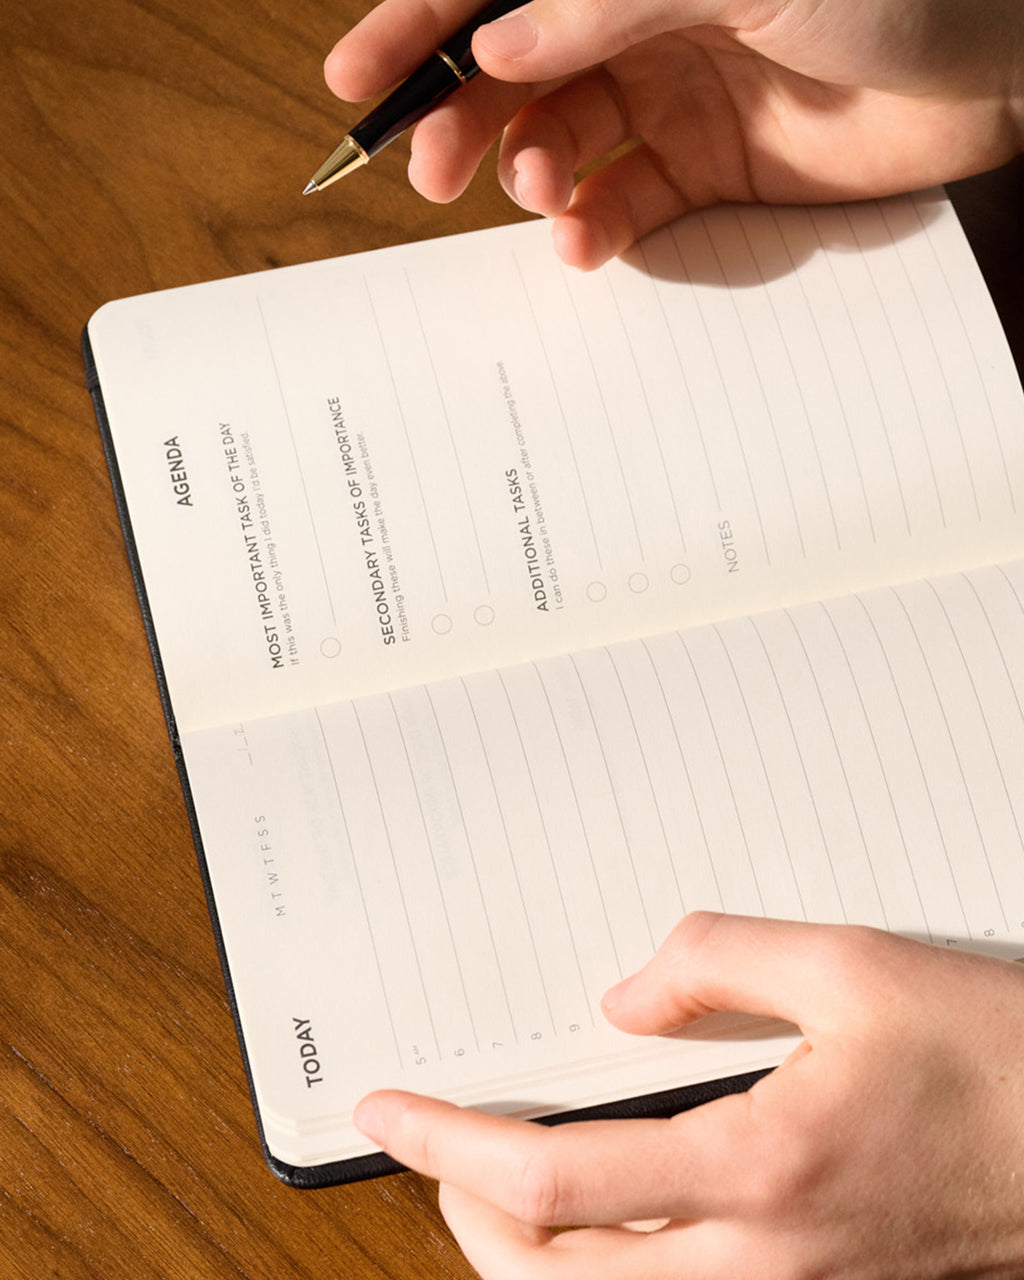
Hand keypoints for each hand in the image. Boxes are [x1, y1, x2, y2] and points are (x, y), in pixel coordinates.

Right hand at [323, 0, 1023, 267]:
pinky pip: (624, 204)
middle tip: (434, 173)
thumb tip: (501, 46)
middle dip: (467, 118)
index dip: (419, 26)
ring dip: (531, 175)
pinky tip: (587, 240)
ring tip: (540, 197)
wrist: (1006, 61)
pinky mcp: (707, 170)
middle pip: (515, 69)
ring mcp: (673, 93)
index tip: (357, 82)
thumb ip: (609, 1)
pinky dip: (595, 228)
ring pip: (561, 142)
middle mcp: (640, 17)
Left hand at [354, 913, 1023, 1278]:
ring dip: (527, 1248)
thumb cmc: (993, 1060)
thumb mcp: (852, 964)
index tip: (391, 1113)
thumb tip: (622, 999)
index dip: (451, 1146)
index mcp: (759, 1169)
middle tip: (432, 1141)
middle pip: (557, 1273)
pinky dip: (599, 1260)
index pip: (554, 1181)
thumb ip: (715, 960)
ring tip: (489, 1175)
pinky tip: (598, 1205)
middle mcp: (763, 1257)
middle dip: (468, 1211)